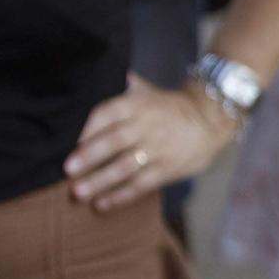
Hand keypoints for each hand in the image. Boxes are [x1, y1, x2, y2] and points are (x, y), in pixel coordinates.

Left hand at [66, 73, 236, 211]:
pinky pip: (141, 184)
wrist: (211, 120)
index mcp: (138, 105)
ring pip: (126, 166)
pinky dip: (121, 196)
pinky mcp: (167, 169)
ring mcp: (158, 149)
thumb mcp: (148, 91)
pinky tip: (102, 205)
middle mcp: (147, 126)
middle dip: (90, 156)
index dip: (87, 128)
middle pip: (115, 141)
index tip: (68, 142)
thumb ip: (121, 87)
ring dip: (101, 180)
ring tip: (79, 193)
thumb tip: (90, 74)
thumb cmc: (169, 107)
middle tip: (67, 170)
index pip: (108, 113)